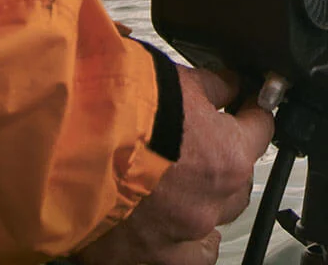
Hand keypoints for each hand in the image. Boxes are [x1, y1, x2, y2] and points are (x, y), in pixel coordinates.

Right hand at [76, 67, 274, 264]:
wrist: (64, 144)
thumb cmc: (116, 109)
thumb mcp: (178, 81)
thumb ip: (213, 87)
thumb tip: (228, 86)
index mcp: (228, 156)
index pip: (262, 131)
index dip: (251, 117)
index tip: (244, 112)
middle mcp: (211, 201)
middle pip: (237, 185)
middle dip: (222, 168)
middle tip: (197, 154)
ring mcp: (180, 234)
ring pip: (210, 230)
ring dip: (200, 211)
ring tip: (177, 196)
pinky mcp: (146, 257)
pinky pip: (179, 260)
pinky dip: (175, 247)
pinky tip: (165, 232)